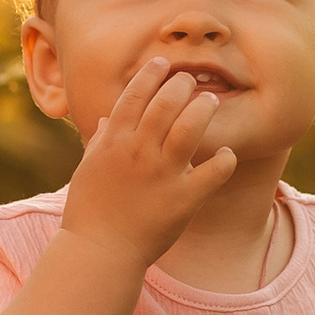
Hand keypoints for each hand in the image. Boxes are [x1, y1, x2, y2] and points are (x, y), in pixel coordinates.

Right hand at [60, 53, 238, 267]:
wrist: (99, 252)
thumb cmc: (89, 212)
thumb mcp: (87, 170)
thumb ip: (100, 142)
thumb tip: (107, 120)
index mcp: (114, 142)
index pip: (134, 95)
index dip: (151, 74)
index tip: (163, 63)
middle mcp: (139, 152)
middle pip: (166, 103)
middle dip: (182, 85)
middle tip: (191, 81)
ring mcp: (162, 174)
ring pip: (191, 127)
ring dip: (203, 109)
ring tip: (210, 103)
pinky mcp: (183, 199)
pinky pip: (213, 172)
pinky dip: (224, 160)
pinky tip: (227, 155)